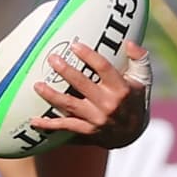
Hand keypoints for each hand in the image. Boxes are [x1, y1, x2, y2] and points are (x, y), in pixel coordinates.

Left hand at [16, 38, 141, 148]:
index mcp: (121, 89)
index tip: (75, 46)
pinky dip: (49, 125)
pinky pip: (66, 127)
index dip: (89, 56)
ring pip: (70, 106)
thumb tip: (130, 42)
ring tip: (37, 85)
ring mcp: (96, 119)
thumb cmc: (135, 99)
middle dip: (66, 71)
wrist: (132, 133)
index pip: (103, 68)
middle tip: (52, 59)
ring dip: (52, 96)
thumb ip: (139, 59)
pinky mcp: (87, 131)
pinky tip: (33, 121)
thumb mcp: (143, 79)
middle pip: (83, 85)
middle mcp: (108, 105)